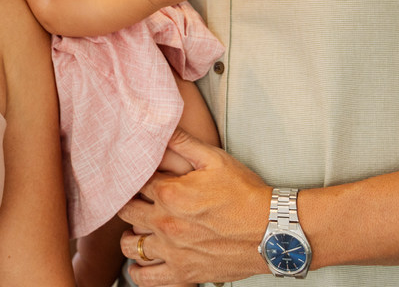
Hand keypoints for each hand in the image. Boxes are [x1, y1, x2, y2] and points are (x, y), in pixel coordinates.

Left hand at [118, 130, 270, 285]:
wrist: (272, 231)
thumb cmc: (246, 193)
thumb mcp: (215, 159)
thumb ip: (183, 142)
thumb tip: (160, 127)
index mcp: (169, 194)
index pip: (134, 181)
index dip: (135, 175)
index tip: (138, 175)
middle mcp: (165, 223)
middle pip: (126, 211)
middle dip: (128, 203)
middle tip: (136, 200)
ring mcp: (172, 251)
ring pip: (130, 246)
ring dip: (129, 237)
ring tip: (137, 231)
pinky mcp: (183, 273)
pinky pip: (147, 279)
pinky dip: (139, 271)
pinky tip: (142, 262)